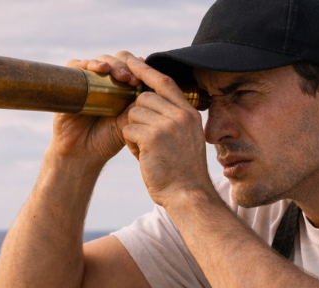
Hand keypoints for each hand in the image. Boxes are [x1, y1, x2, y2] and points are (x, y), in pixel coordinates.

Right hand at [47, 55, 140, 164]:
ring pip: (99, 61)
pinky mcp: (70, 84)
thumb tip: (151, 87)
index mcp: (120, 89)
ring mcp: (86, 82)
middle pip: (116, 60)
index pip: (130, 67)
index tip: (144, 77)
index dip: (137, 68)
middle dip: (125, 65)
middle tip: (131, 79)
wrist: (81, 155)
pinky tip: (100, 69)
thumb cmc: (106, 141)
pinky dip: (88, 63)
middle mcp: (103, 82)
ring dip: (111, 63)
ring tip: (120, 75)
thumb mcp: (126, 123)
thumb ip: (137, 107)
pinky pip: (76, 65)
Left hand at [118, 54, 212, 208]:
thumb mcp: (186, 140)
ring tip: (145, 150)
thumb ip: (173, 120)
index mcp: (189, 113)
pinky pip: (128, 129)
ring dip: (133, 131)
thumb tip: (149, 102)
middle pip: (144, 97)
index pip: (166, 82)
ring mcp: (167, 125)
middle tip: (144, 138)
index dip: (147, 71)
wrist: (188, 194)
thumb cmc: (183, 173)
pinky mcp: (152, 138)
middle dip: (137, 115)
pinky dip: (130, 143)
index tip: (132, 61)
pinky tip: (142, 157)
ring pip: (133, 112)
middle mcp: (180, 115)